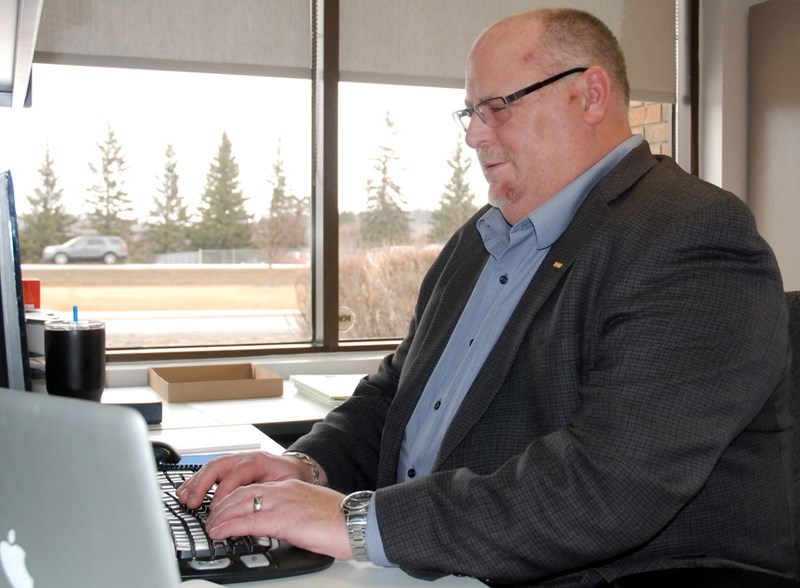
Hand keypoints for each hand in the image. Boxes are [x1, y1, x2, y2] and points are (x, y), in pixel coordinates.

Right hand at [176, 451, 312, 509]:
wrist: (297, 467)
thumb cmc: (292, 477)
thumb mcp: (287, 485)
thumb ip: (270, 495)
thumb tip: (255, 511)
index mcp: (259, 461)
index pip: (236, 474)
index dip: (224, 491)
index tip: (215, 508)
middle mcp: (244, 458)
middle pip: (218, 466)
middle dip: (202, 485)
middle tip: (192, 503)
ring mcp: (235, 461)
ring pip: (210, 468)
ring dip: (195, 483)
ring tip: (184, 498)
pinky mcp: (229, 468)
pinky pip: (209, 472)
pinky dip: (195, 481)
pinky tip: (184, 491)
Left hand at [205, 479, 352, 559]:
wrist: (357, 522)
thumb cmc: (340, 521)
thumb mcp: (309, 512)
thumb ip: (291, 514)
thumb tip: (279, 528)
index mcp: (290, 487)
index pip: (253, 488)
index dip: (233, 499)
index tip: (222, 510)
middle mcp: (284, 491)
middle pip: (242, 493)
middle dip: (222, 507)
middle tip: (210, 520)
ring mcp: (283, 503)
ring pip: (240, 504)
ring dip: (220, 517)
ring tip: (210, 527)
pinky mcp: (284, 519)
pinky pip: (249, 521)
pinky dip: (229, 526)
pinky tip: (220, 533)